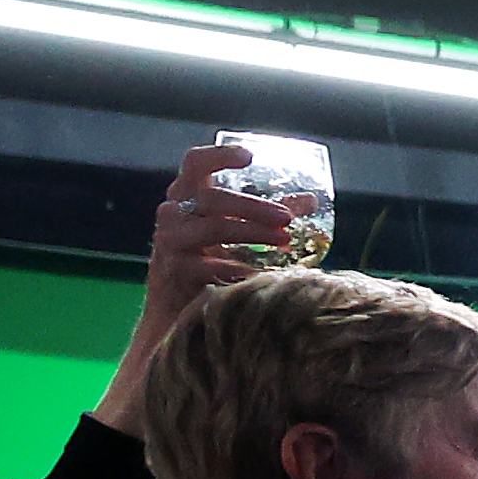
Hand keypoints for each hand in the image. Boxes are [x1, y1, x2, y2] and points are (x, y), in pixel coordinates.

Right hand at [99, 146, 312, 434]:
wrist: (177, 322)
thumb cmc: (213, 274)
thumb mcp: (237, 241)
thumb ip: (267, 218)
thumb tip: (309, 200)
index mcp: (186, 202)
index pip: (193, 165)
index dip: (218, 156)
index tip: (249, 156)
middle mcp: (171, 218)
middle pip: (210, 197)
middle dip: (252, 205)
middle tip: (287, 219)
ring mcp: (168, 245)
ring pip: (211, 226)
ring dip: (252, 232)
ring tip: (285, 243)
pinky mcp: (173, 274)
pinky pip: (211, 265)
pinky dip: (241, 269)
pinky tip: (262, 277)